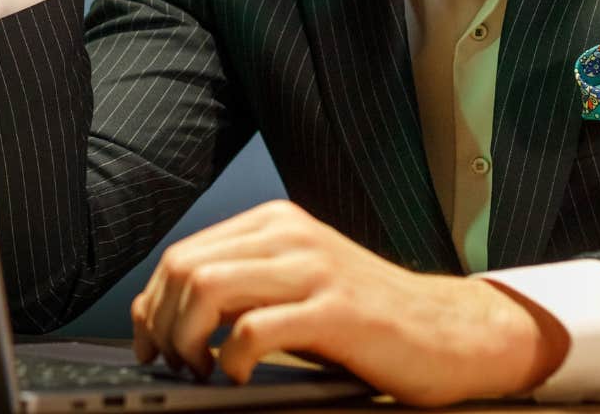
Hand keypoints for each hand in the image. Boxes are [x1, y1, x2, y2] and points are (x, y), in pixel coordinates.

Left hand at [129, 200, 568, 407]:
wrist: (448, 331)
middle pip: (185, 268)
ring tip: (202, 369)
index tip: (151, 345)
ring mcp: (314, 269)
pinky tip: (240, 375)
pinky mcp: (336, 310)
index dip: (153, 305)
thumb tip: (159, 318)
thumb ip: (237, 291)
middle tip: (177, 365)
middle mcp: (290, 235)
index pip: (183, 254)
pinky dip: (231, 358)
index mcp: (275, 224)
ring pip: (208, 288)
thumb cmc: (367, 317)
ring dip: (188, 338)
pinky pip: (255, 329)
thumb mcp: (294, 288)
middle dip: (164, 324)